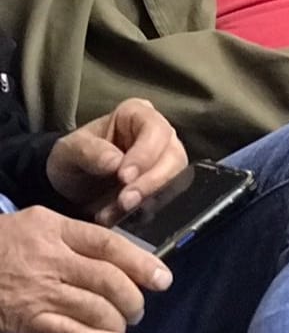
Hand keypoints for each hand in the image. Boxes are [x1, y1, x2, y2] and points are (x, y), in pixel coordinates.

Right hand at [0, 206, 171, 332]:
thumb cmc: (3, 242)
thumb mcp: (38, 222)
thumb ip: (76, 235)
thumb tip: (120, 254)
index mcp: (55, 230)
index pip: (109, 245)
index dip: (142, 263)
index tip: (163, 278)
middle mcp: (50, 260)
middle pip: (108, 280)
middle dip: (134, 297)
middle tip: (141, 306)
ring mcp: (37, 292)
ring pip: (94, 307)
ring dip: (119, 320)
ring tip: (126, 324)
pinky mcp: (25, 320)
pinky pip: (68, 332)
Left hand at [46, 99, 187, 224]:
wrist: (70, 184)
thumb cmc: (72, 158)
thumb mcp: (69, 150)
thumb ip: (89, 152)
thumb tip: (115, 162)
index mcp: (137, 114)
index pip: (155, 130)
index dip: (144, 154)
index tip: (124, 177)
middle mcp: (159, 135)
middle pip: (173, 156)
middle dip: (151, 182)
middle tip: (126, 202)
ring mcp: (165, 160)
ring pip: (176, 179)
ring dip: (150, 199)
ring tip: (119, 212)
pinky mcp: (165, 184)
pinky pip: (168, 198)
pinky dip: (147, 211)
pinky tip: (125, 218)